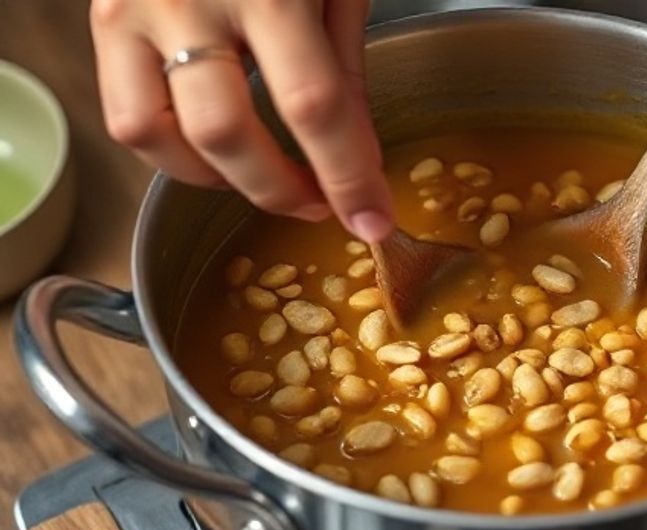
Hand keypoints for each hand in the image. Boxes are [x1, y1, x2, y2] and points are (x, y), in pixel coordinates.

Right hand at [91, 0, 393, 241]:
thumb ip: (345, 68)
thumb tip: (355, 157)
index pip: (313, 107)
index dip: (346, 177)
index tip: (374, 222)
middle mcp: (191, 0)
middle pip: (226, 134)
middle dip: (279, 191)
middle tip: (318, 202)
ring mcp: (135, 10)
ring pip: (157, 136)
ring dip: (218, 179)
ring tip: (264, 176)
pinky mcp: (103, 19)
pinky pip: (126, 116)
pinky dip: (173, 151)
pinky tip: (215, 148)